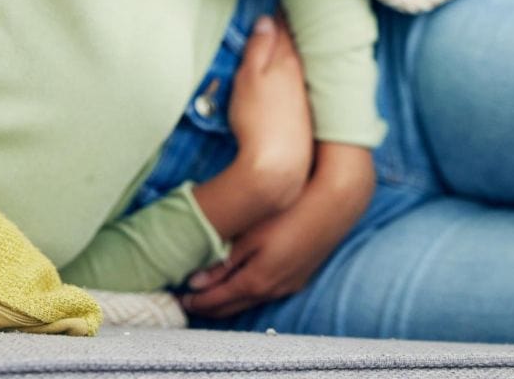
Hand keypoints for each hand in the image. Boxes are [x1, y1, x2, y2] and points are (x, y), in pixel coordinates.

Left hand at [181, 142, 375, 318]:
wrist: (334, 205)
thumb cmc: (288, 214)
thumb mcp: (250, 235)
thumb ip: (223, 261)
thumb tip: (195, 281)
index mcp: (256, 281)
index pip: (218, 300)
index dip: (196, 302)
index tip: (178, 299)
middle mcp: (272, 290)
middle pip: (233, 307)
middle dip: (209, 306)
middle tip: (189, 301)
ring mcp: (289, 285)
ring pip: (250, 301)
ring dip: (228, 301)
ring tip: (209, 294)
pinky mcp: (299, 276)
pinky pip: (266, 293)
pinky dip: (247, 293)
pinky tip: (241, 283)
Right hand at [227, 13, 312, 209]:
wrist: (277, 165)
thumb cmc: (257, 120)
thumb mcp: (249, 79)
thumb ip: (258, 49)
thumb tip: (266, 20)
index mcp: (285, 60)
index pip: (283, 28)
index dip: (279, 11)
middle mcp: (300, 73)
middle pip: (297, 41)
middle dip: (293, 23)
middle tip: (291, 3)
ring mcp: (304, 93)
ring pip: (302, 59)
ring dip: (298, 43)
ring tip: (295, 28)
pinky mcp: (304, 112)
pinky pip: (303, 77)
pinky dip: (300, 65)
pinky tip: (296, 68)